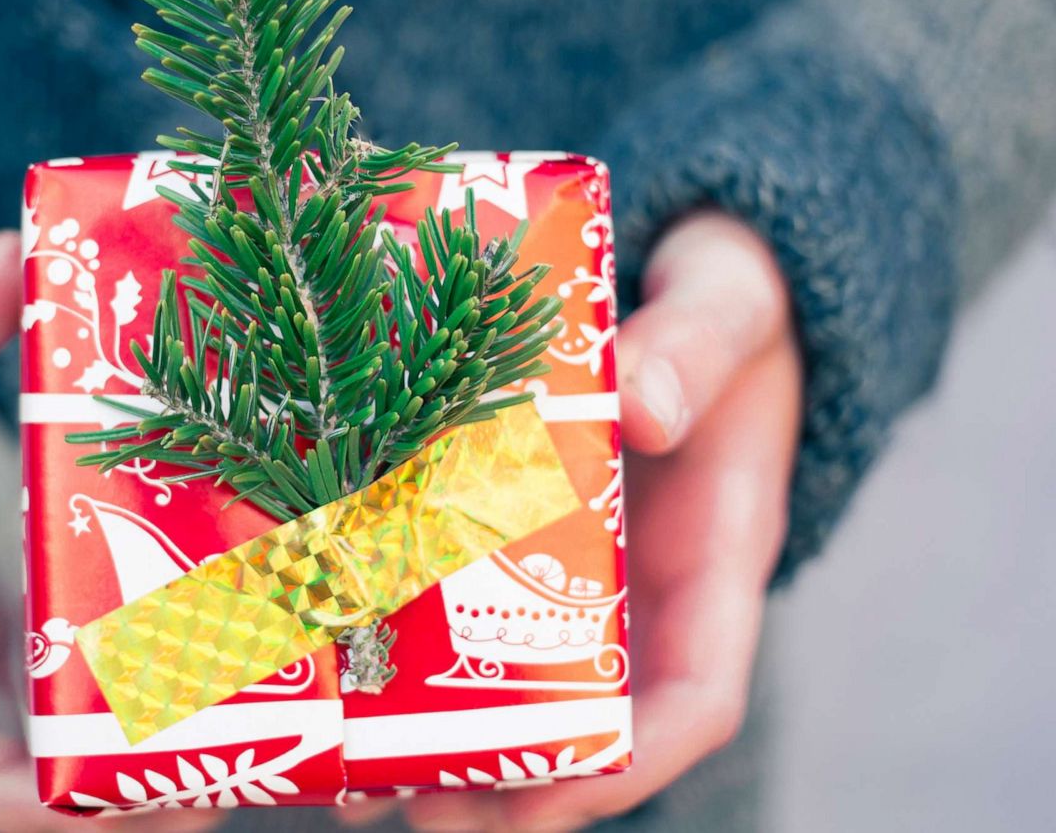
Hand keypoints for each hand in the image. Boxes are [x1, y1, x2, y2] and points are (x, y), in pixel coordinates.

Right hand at [0, 234, 211, 831]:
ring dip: (132, 754)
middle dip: (102, 797)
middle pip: (7, 757)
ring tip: (248, 752)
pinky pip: (64, 660)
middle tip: (222, 791)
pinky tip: (220, 666)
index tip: (86, 804)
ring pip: (44, 721)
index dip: (0, 789)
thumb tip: (6, 264)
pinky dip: (133, 679)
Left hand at [392, 210, 802, 830]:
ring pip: (515, 689)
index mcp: (714, 559)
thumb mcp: (727, 304)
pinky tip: (336, 677)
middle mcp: (643, 591)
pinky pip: (463, 613)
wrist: (693, 283)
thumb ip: (696, 344)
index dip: (634, 758)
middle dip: (508, 787)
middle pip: (586, 724)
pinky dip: (409, 661)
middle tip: (413, 806)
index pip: (698, 695)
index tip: (556, 788)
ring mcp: (574, 571)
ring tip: (354, 789)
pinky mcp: (511, 536)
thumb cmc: (724, 301)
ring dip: (441, 751)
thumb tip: (646, 405)